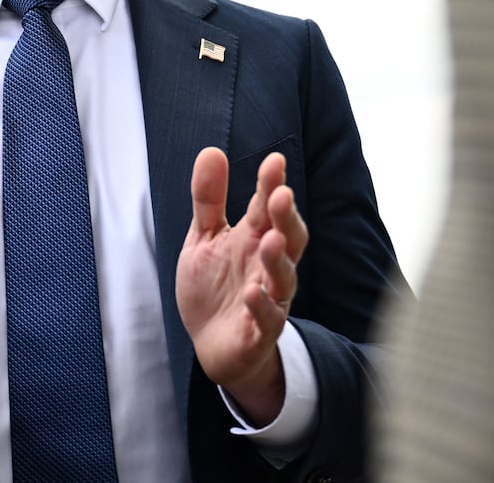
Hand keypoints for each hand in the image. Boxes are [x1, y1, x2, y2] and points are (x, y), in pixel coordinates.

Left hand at [176, 147, 308, 425]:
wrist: (211, 344)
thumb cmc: (214, 286)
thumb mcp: (204, 237)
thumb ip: (209, 199)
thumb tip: (211, 150)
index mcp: (255, 238)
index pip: (267, 207)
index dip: (271, 184)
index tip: (274, 160)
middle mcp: (267, 265)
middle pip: (288, 238)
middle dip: (286, 217)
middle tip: (281, 195)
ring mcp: (269, 298)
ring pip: (283, 278)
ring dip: (278, 259)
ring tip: (270, 240)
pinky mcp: (260, 331)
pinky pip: (267, 319)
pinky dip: (261, 306)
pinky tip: (251, 292)